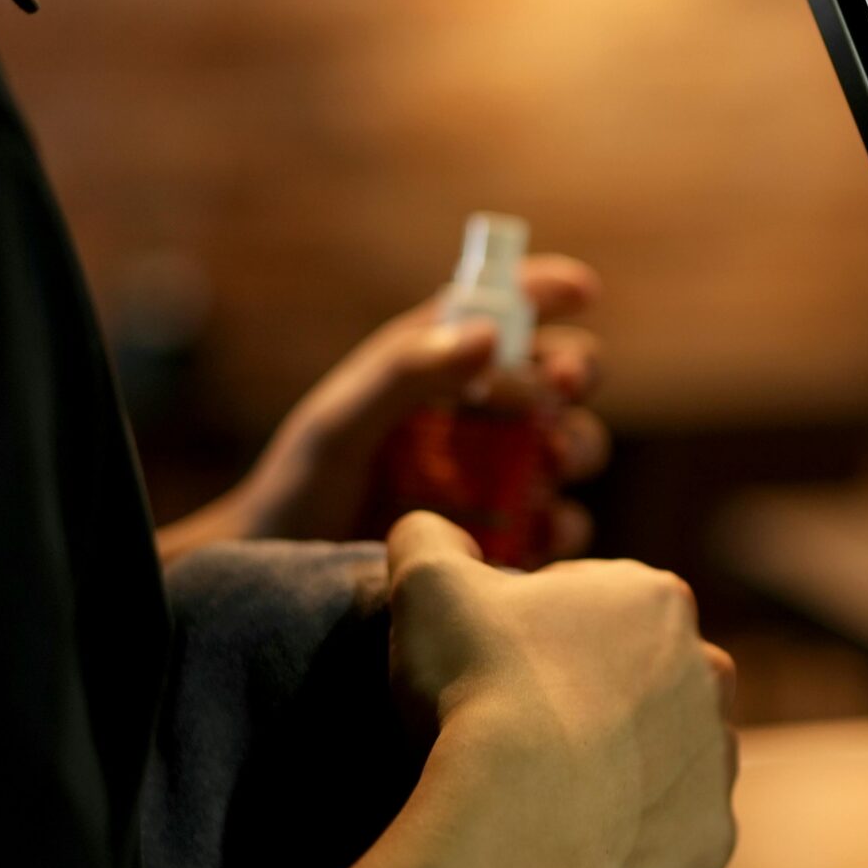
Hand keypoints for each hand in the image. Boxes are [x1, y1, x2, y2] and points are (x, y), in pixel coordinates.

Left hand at [159, 256, 612, 560]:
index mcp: (436, 365)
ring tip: (550, 461)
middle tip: (562, 385)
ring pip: (574, 444)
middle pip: (559, 374)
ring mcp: (500, 475)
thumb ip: (406, 371)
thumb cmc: (299, 487)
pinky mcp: (510, 537)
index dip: (546, 290)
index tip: (582, 290)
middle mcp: (479, 414)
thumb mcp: (339, 424)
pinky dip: (563, 523)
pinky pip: (563, 523)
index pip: (501, 309)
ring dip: (576, 446)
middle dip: (577, 372)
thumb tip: (490, 334)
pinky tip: (539, 528)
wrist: (285, 578)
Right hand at [384, 511, 738, 867]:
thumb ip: (429, 539)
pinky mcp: (712, 834)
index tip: (492, 666)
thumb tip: (433, 531)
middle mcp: (709, 670)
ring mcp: (718, 756)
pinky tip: (579, 843)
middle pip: (639, 678)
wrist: (519, 814)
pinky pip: (674, 831)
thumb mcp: (428, 584)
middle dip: (589, 696)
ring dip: (620, 766)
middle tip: (518, 731)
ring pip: (666, 754)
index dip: (532, 631)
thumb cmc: (478, 685)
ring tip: (549, 792)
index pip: (590, 603)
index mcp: (656, 598)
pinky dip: (635, 839)